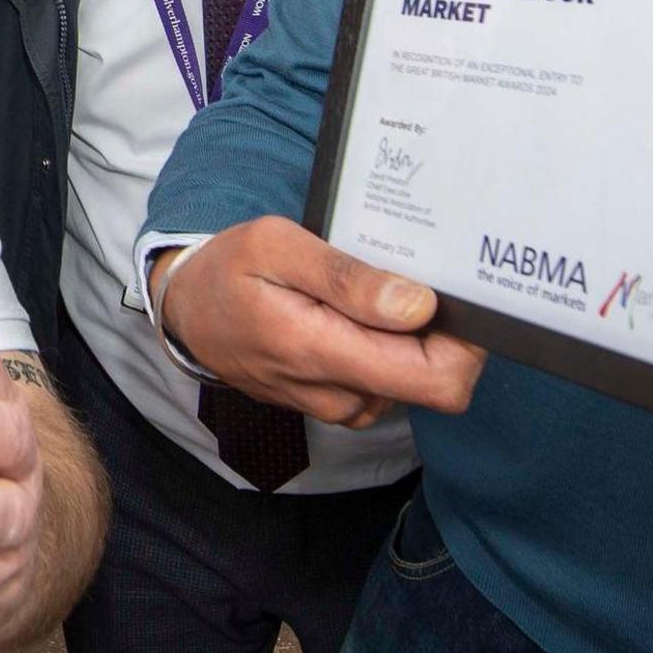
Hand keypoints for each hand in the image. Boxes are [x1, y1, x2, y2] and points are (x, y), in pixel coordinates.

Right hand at [154, 218, 483, 425]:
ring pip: (412, 383)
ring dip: (408, 341)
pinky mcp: (336, 406)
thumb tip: (418, 306)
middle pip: (434, 383)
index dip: (467, 347)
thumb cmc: (228, 271)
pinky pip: (388, 384)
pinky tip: (358, 317)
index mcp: (321, 351)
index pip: (436, 381)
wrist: (186, 313)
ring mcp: (337, 406)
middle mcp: (336, 393)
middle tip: (408, 282)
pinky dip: (388, 352)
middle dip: (438, 335)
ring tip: (369, 295)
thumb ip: (348, 278)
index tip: (458, 300)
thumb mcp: (276, 246)